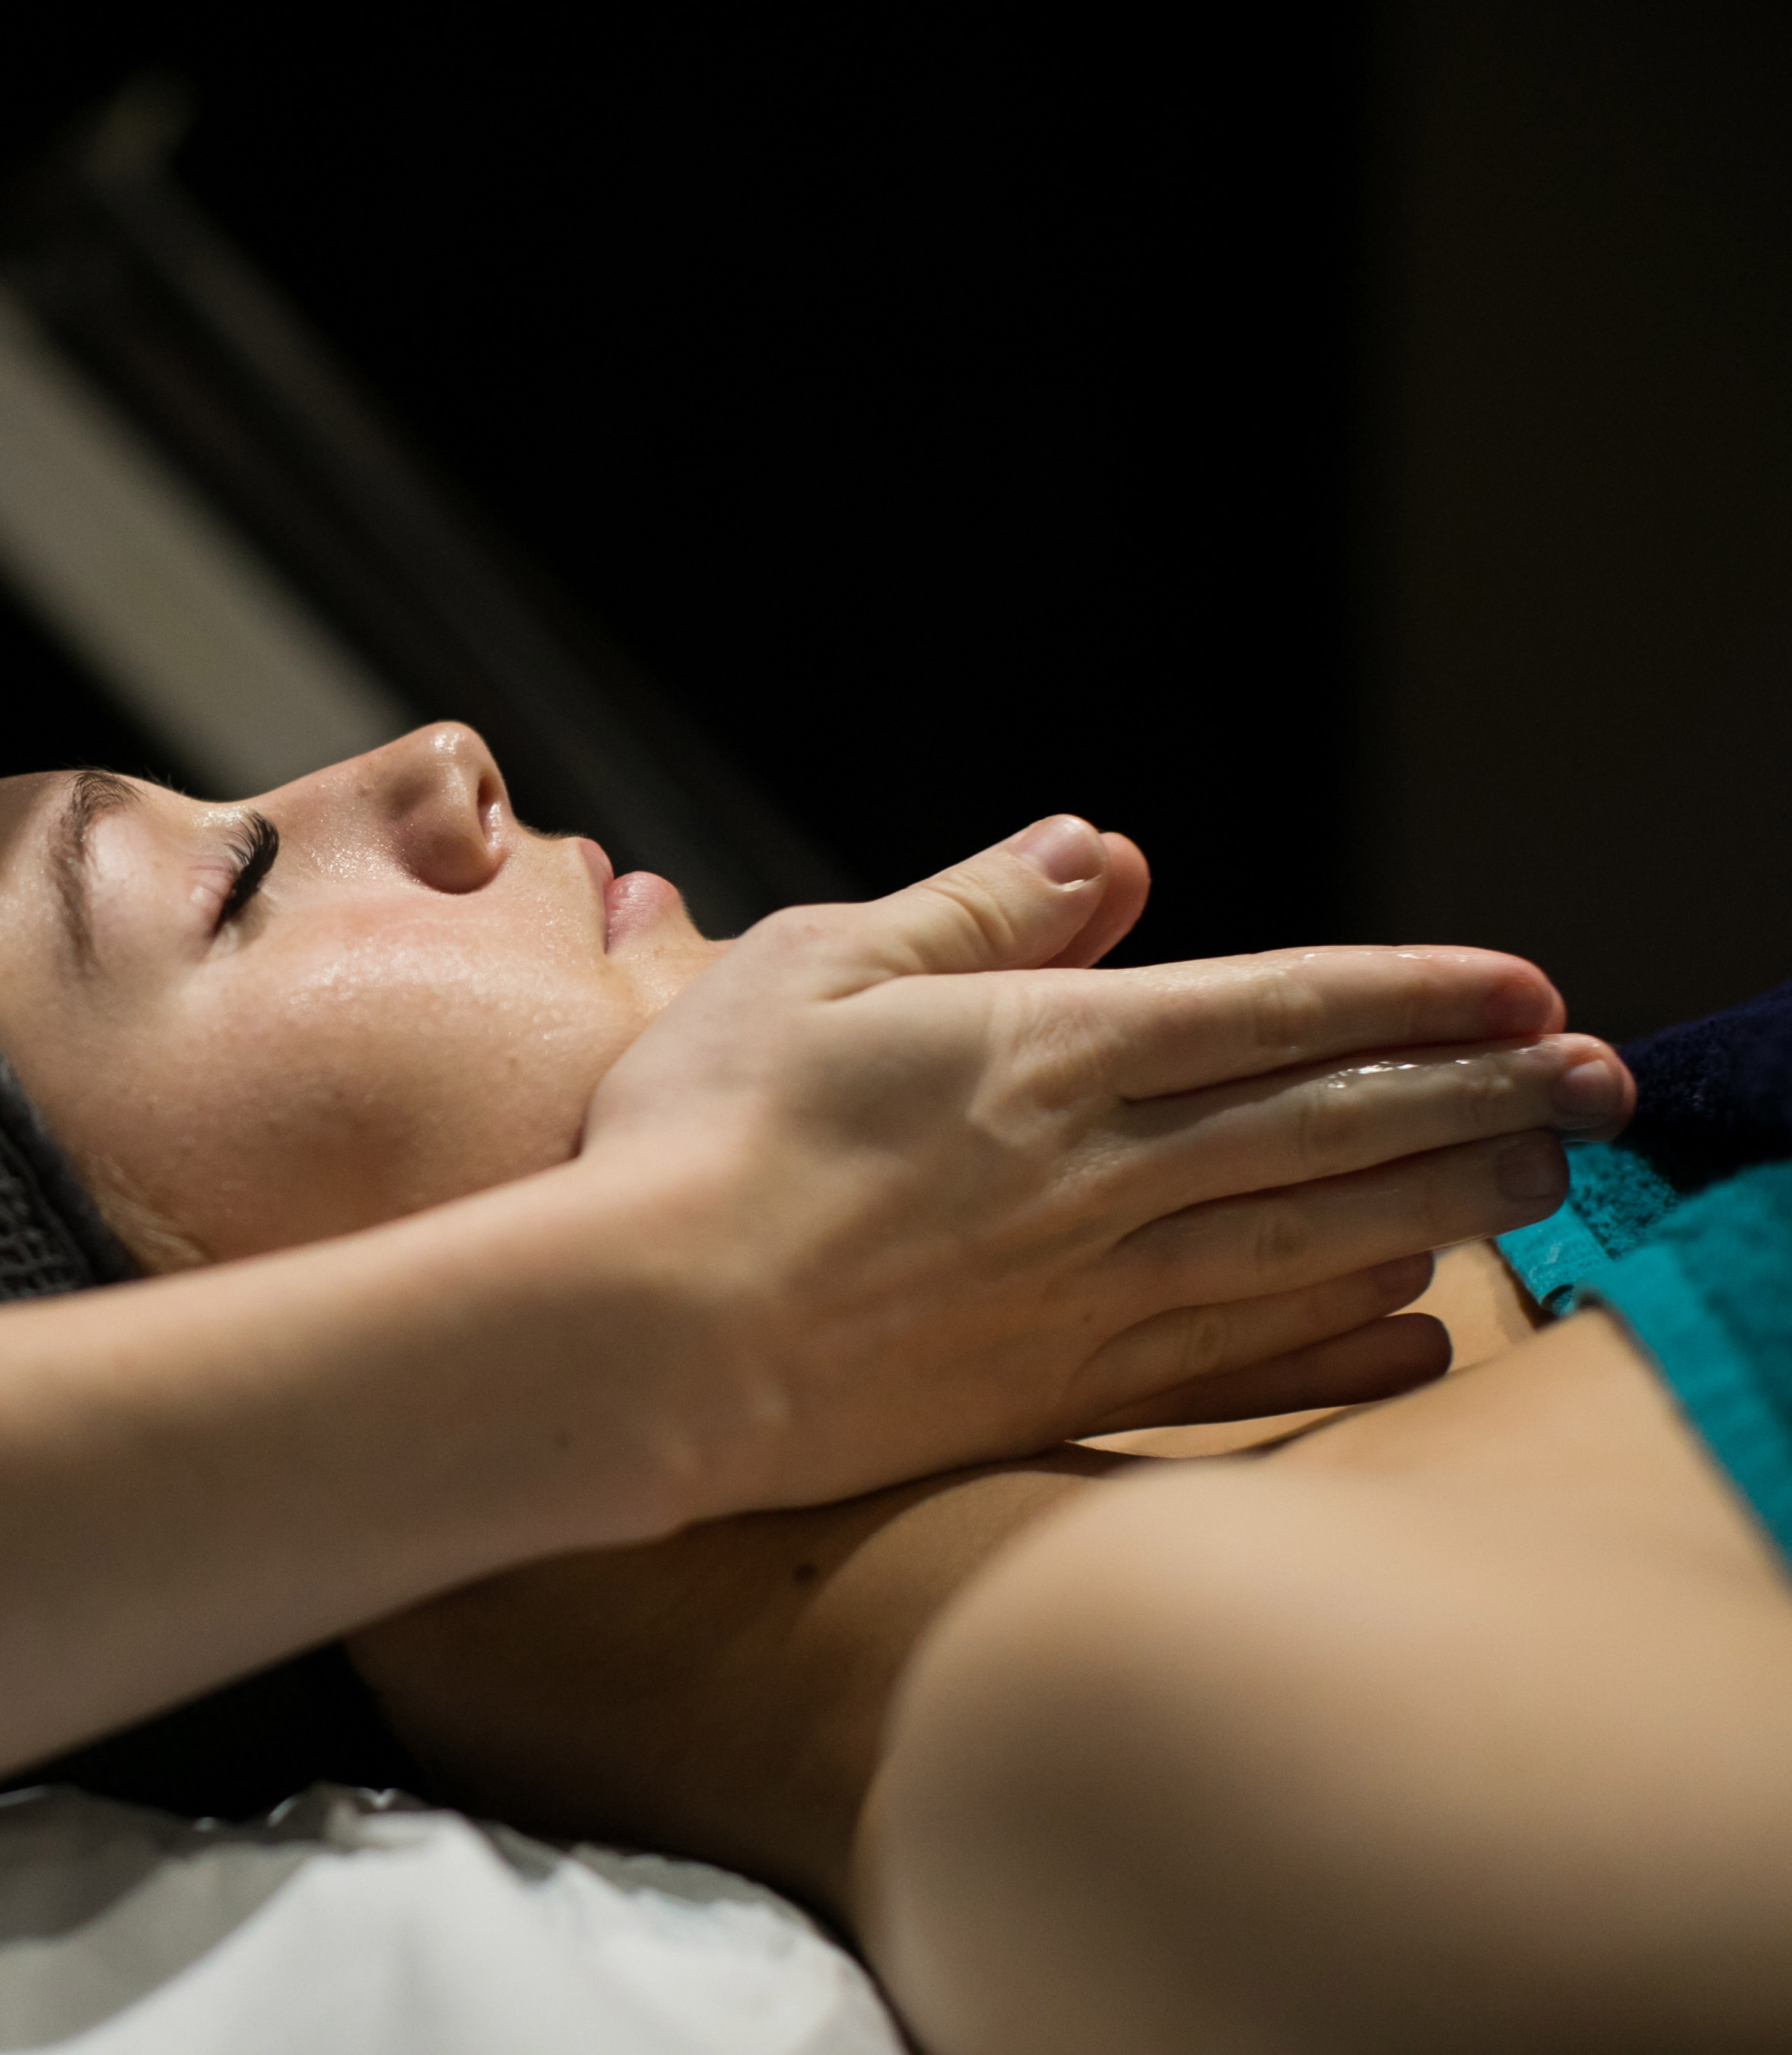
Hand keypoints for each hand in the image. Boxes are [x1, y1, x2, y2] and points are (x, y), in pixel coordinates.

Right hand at [583, 815, 1632, 1510]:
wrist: (649, 1336)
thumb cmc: (701, 1135)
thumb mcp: (813, 967)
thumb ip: (969, 909)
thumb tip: (1102, 853)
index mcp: (1047, 1050)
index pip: (1275, 1008)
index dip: (1412, 995)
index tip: (1525, 989)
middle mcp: (1101, 1172)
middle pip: (1330, 1126)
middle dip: (1479, 1095)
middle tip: (1595, 1087)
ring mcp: (1090, 1292)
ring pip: (1314, 1241)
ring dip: (1446, 1206)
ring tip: (1542, 1184)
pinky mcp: (1057, 1391)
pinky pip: (1240, 1370)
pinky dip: (1341, 1350)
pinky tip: (1416, 1339)